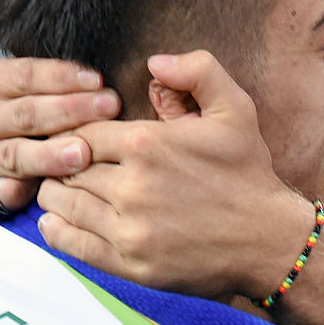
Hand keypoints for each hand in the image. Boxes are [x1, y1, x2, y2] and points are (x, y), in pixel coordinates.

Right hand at [0, 58, 118, 210]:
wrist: (9, 177)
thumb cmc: (45, 129)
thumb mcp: (54, 102)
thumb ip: (73, 92)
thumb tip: (110, 89)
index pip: (25, 74)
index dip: (62, 76)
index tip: (99, 80)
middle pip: (25, 112)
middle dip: (71, 109)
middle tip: (109, 108)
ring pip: (13, 153)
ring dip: (50, 153)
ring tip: (83, 153)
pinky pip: (1, 190)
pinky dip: (26, 190)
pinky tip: (51, 189)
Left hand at [36, 51, 315, 298]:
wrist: (267, 238)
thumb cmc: (247, 172)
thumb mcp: (236, 108)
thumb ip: (199, 71)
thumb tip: (155, 62)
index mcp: (149, 143)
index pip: (82, 131)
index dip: (79, 132)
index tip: (86, 139)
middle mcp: (132, 185)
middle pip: (67, 167)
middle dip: (67, 162)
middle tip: (72, 163)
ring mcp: (128, 227)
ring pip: (62, 203)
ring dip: (59, 193)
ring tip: (69, 187)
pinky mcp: (128, 262)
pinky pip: (70, 244)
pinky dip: (55, 229)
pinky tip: (60, 220)